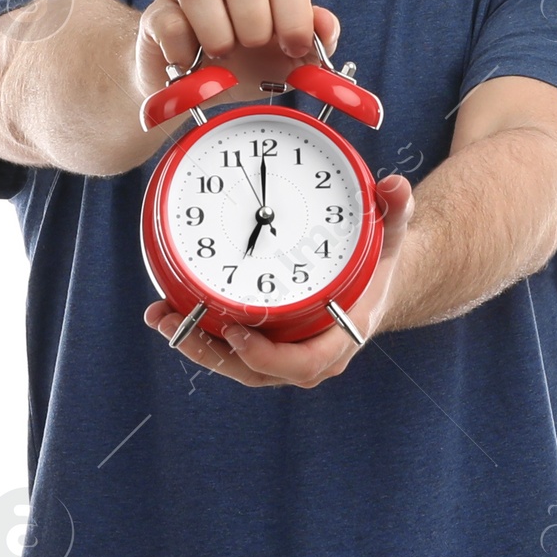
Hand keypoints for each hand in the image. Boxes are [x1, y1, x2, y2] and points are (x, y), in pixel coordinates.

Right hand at [136, 0, 340, 118]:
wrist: (197, 83)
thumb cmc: (249, 60)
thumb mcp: (289, 54)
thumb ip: (315, 39)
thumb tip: (326, 26)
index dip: (294, 15)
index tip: (294, 48)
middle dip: (255, 21)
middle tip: (253, 47)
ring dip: (218, 32)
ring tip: (222, 55)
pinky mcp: (157, 11)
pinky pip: (169, 23)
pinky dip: (186, 53)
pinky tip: (195, 65)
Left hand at [144, 174, 416, 388]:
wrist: (372, 286)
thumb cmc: (375, 266)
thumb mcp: (387, 237)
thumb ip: (393, 212)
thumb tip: (395, 185)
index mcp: (340, 336)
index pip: (305, 363)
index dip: (268, 355)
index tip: (237, 333)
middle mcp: (310, 355)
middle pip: (256, 370)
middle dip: (212, 352)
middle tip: (176, 322)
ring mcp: (284, 356)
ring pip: (236, 364)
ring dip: (196, 344)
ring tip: (161, 316)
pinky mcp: (263, 346)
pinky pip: (229, 351)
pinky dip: (199, 335)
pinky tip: (168, 312)